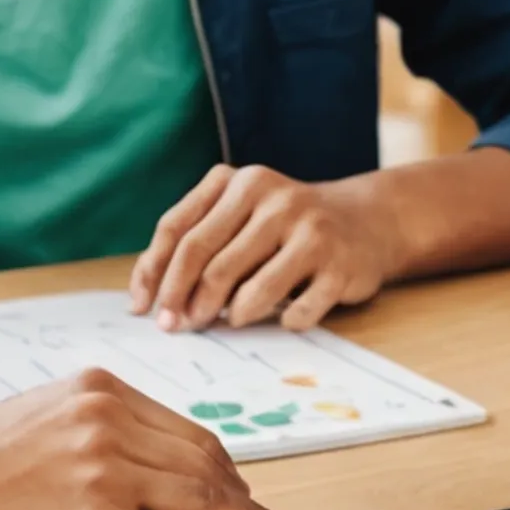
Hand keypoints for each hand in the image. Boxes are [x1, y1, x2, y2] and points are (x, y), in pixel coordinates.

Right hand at [0, 370, 332, 509]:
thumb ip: (96, 444)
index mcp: (95, 389)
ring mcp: (103, 464)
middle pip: (211, 465)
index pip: (188, 432)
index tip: (256, 502)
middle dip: (255, 509)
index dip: (228, 475)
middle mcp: (105, 415)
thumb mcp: (37, 431)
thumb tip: (155, 486)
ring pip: (206, 503)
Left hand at [129, 164, 399, 332]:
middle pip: (208, 260)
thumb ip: (197, 242)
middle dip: (184, 301)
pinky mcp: (339, 265)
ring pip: (250, 290)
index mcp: (238, 182)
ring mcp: (310, 230)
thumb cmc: (284, 227)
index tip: (144, 309)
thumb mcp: (240, 216)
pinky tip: (284, 317)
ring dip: (231, 316)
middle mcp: (274, 198)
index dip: (155, 273)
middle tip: (178, 327)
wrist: (365, 221)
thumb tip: (148, 297)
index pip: (179, 229)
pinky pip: (296, 311)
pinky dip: (283, 322)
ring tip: (229, 322)